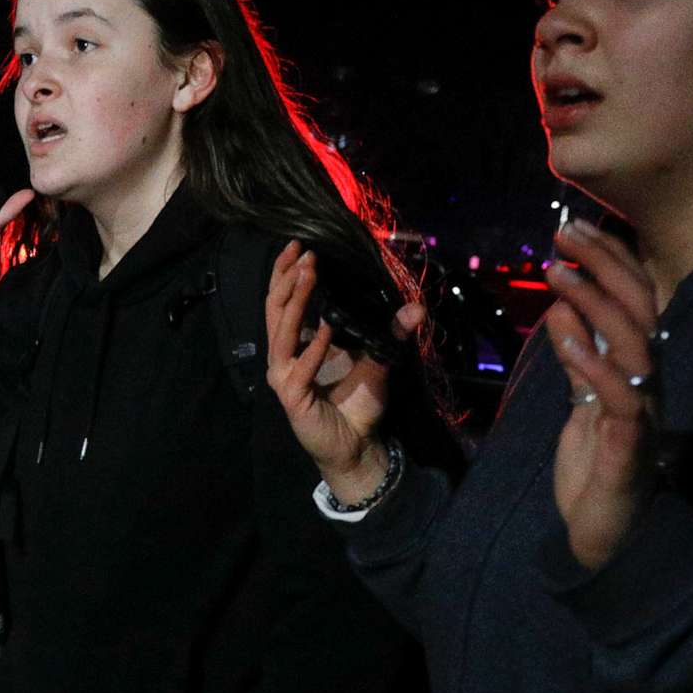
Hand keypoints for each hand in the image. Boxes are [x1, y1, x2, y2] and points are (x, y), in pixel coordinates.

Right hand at [264, 241, 419, 501]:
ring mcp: (285, 378)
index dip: (287, 274)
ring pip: (281, 334)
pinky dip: (313, 349)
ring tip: (308, 275)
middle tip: (303, 252)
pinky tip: (325, 329)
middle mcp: (285, 358)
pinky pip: (299, 370)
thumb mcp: (378, 360)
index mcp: (297, 345)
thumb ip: (390, 333)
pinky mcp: (293, 399)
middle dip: (288, 280)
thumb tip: (416, 308)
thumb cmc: (358, 405)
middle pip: (275, 311)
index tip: (299, 246)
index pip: (283, 303)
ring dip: (295, 303)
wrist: (357, 446)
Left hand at [542, 219, 661, 570]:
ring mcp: (645, 410)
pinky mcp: (631, 444)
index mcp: (638, 368)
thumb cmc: (597, 467)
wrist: (606, 535)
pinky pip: (618, 396)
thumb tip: (562, 305)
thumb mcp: (580, 402)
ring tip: (556, 274)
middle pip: (640, 308)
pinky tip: (563, 335)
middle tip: (564, 232)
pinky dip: (592, 362)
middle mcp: (650, 382)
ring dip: (593, 303)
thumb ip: (576, 358)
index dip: (608, 260)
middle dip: (604, 264)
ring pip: (633, 343)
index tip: (572, 227)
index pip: (633, 300)